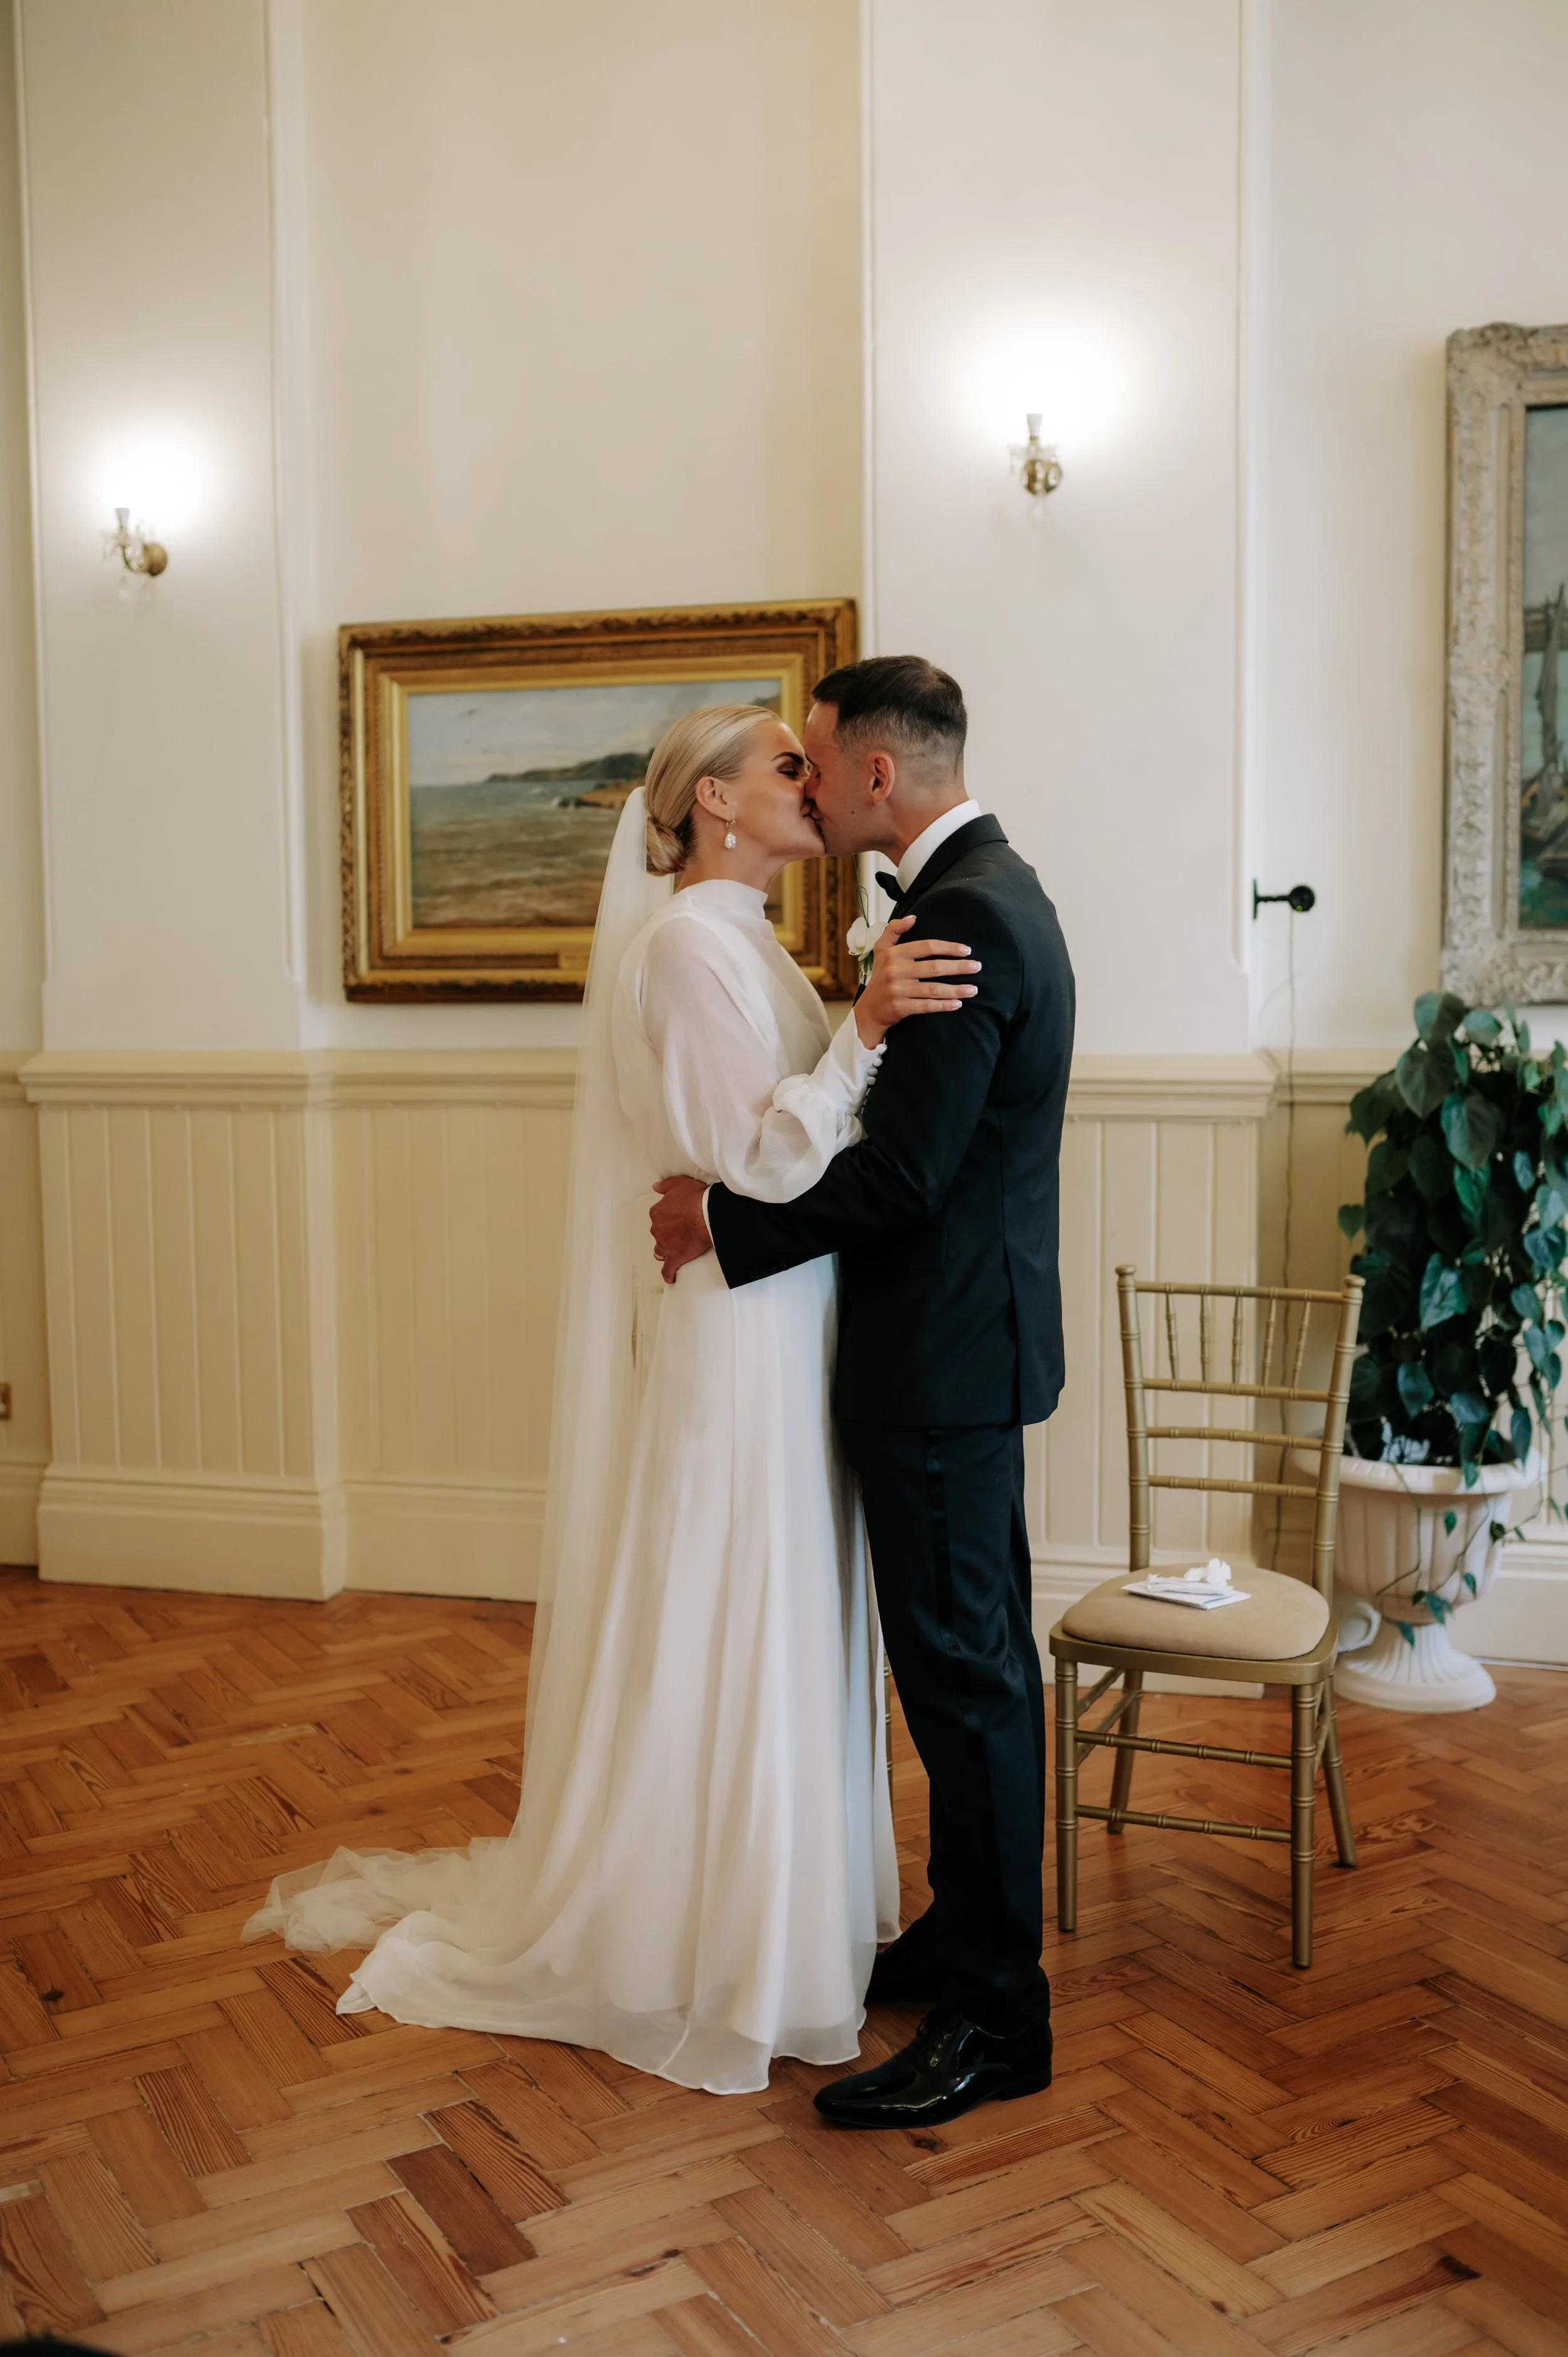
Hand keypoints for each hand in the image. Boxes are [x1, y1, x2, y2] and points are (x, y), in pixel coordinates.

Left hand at [650, 1174, 712, 1284]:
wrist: (708, 1213)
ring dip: (667, 1251)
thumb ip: (665, 1186)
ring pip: (661, 1251)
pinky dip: (668, 1274)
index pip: (658, 1218)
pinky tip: (671, 1277)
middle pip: (659, 1234)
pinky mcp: (675, 1258)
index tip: (677, 1220)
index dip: (668, 1219)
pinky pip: (668, 1270)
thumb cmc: (695, 1197)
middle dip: (668, 1235)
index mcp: (657, 1212)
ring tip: (678, 1251)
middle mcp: (657, 1229)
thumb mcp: (679, 1183)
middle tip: (683, 1233)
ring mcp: (665, 1245)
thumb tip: (655, 1187)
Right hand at [854, 915, 980, 1048]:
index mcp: (894, 954)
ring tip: (973, 989)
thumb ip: (894, 930)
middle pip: (934, 968)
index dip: (948, 947)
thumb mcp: (881, 949)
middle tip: (977, 966)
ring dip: (956, 989)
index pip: (926, 947)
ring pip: (934, 989)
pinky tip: (958, 1004)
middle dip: (959, 967)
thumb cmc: (880, 977)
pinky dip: (944, 1005)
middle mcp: (896, 971)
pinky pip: (927, 1006)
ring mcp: (898, 990)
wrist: (869, 1009)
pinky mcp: (901, 1007)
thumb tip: (913, 917)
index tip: (966, 950)